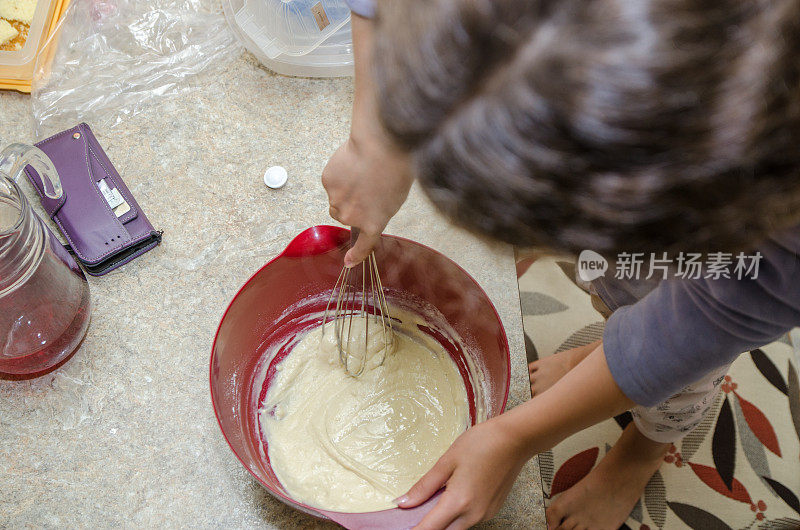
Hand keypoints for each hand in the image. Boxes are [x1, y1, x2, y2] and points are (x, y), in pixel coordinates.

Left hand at [321, 14, 411, 266]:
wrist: (391, 145)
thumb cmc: (380, 133)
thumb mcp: (359, 129)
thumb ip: (355, 127)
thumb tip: (354, 80)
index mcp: (329, 176)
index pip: (337, 189)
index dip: (352, 181)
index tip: (363, 173)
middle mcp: (334, 196)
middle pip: (344, 205)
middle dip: (358, 194)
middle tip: (376, 178)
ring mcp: (351, 211)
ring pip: (358, 216)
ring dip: (370, 206)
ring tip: (383, 190)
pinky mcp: (369, 222)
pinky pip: (360, 244)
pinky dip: (354, 257)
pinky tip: (347, 267)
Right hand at [322, 132, 410, 266]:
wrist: (381, 148)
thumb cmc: (395, 170)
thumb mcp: (395, 199)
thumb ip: (377, 211)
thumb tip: (367, 210)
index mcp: (373, 224)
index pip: (362, 246)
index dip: (355, 256)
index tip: (348, 262)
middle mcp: (351, 217)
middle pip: (342, 216)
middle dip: (349, 205)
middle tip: (363, 187)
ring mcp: (336, 200)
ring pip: (335, 199)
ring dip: (343, 190)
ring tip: (359, 173)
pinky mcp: (327, 182)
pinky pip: (331, 182)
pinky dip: (338, 175)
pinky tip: (351, 164)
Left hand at [396, 418, 529, 529]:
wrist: (515, 439)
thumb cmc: (482, 444)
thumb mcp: (447, 461)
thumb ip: (424, 486)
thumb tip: (403, 503)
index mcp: (459, 502)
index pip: (429, 529)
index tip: (402, 527)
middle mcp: (474, 514)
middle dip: (429, 526)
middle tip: (415, 512)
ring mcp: (485, 514)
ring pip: (457, 527)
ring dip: (443, 520)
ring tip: (434, 499)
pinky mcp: (493, 510)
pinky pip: (469, 519)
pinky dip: (457, 514)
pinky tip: (453, 495)